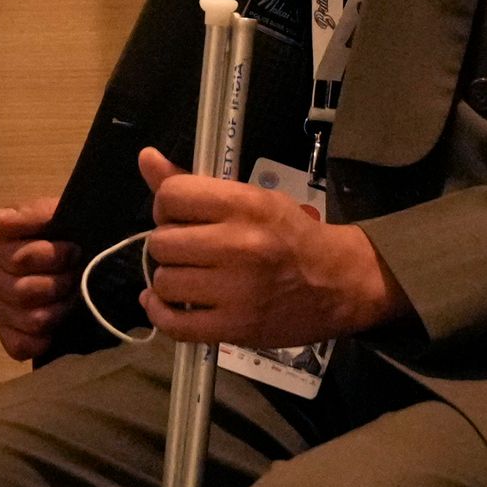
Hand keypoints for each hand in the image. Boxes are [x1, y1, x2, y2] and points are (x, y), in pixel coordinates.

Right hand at [0, 192, 70, 361]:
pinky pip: (17, 346)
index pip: (17, 260)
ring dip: (58, 309)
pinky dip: (41, 340)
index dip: (50, 257)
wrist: (86, 252)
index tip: (74, 250)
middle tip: (76, 275)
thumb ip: (30, 214)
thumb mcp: (57, 212)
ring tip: (73, 297)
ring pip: (25, 319)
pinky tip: (56, 327)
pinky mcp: (8, 333)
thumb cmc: (68, 230)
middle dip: (57, 284)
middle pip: (20, 291)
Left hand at [133, 145, 398, 346]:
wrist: (341, 283)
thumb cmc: (291, 235)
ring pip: (163, 282)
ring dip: (169, 280)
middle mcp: (239, 245)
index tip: (182, 217)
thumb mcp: (251, 198)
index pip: (171, 196)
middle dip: (168, 246)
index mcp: (245, 205)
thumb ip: (193, 184)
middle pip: (161, 242)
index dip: (167, 207)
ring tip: (191, 277)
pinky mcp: (235, 328)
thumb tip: (146, 158)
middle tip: (190, 250)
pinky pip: (174, 324)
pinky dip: (162, 314)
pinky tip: (168, 305)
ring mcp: (236, 290)